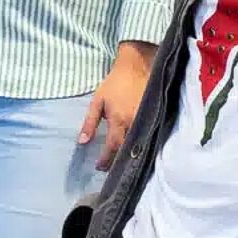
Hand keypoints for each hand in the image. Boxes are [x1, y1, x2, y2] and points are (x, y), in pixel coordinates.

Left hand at [79, 42, 152, 169]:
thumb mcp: (97, 102)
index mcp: (119, 120)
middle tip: (111, 170)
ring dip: (131, 155)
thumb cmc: (114, 84)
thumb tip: (82, 142)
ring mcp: (147, 120)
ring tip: (122, 164)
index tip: (99, 167)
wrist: (136, 67)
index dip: (106, 159)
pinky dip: (142, 145)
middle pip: (128, 149)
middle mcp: (134, 123)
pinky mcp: (155, 117)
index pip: (113, 146)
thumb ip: (89, 123)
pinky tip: (137, 151)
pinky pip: (149, 135)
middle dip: (119, 161)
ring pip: (139, 144)